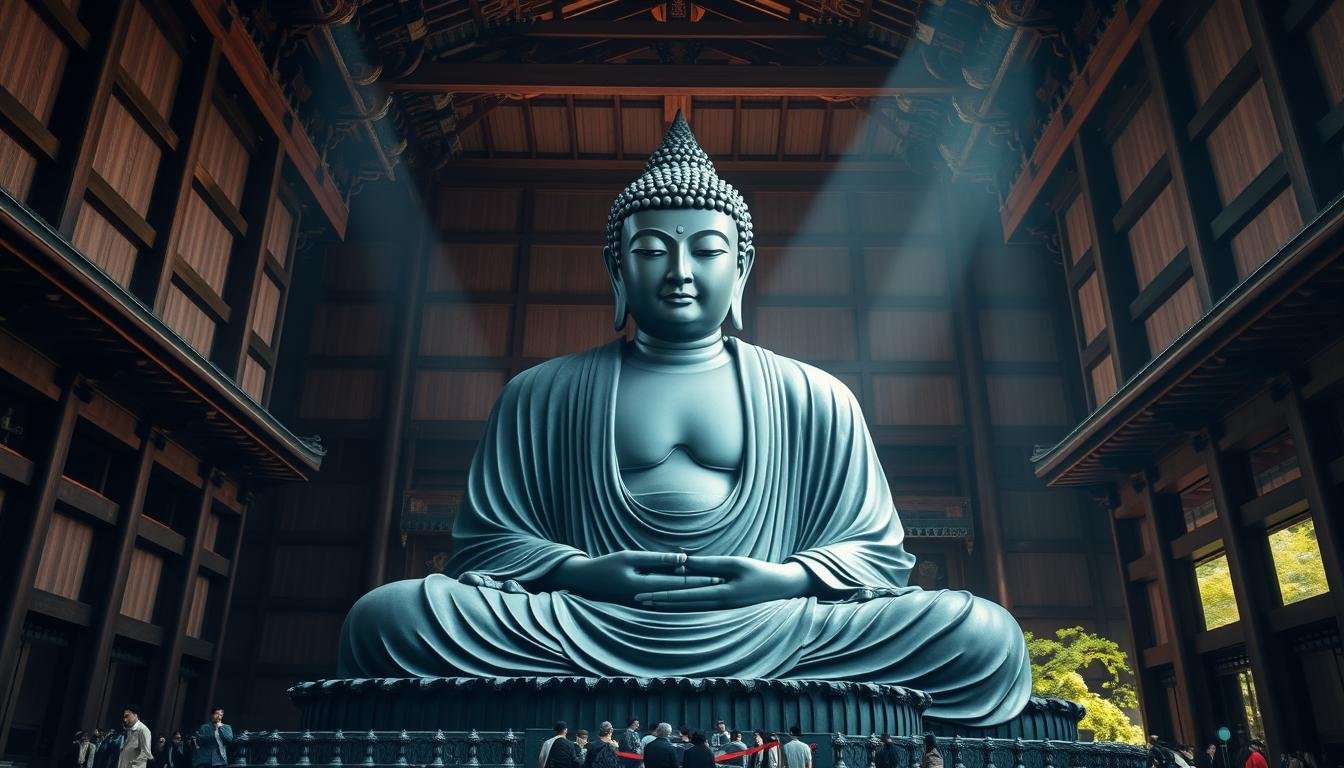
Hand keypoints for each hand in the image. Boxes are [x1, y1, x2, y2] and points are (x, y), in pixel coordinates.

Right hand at [539, 551, 723, 602]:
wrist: (585, 581)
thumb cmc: (606, 565)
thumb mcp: (630, 557)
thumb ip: (657, 559)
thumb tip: (683, 559)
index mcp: (645, 588)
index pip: (680, 584)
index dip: (701, 579)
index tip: (720, 576)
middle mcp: (648, 600)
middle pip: (682, 594)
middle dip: (703, 588)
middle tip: (725, 583)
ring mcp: (645, 604)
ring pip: (675, 599)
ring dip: (694, 594)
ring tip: (715, 590)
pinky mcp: (643, 604)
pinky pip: (667, 600)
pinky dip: (681, 597)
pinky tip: (693, 595)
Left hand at [634, 556, 811, 608]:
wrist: (781, 588)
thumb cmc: (760, 572)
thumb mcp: (735, 564)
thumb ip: (709, 564)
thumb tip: (683, 561)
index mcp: (722, 594)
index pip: (685, 595)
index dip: (662, 594)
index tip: (643, 593)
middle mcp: (719, 606)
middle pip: (681, 605)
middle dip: (658, 602)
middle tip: (635, 599)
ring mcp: (721, 611)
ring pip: (687, 609)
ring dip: (666, 606)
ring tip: (646, 603)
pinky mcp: (723, 610)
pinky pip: (697, 609)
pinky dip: (681, 606)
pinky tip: (668, 605)